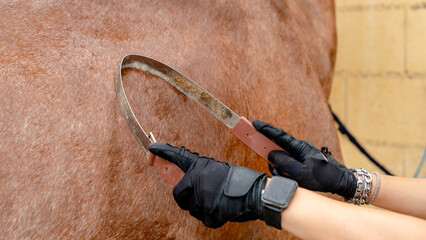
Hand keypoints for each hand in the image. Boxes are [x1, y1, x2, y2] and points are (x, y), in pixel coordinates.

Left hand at [148, 142, 267, 227]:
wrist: (258, 193)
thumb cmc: (242, 182)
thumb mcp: (220, 171)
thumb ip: (203, 177)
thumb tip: (191, 189)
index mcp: (202, 166)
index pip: (179, 156)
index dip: (164, 152)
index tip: (151, 149)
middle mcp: (199, 177)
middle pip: (178, 194)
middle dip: (185, 200)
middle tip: (199, 201)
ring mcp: (203, 193)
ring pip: (192, 210)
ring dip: (204, 211)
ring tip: (221, 202)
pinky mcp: (210, 209)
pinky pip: (206, 220)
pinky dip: (216, 220)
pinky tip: (226, 211)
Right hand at [252, 120, 355, 198]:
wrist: (341, 181)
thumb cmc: (322, 177)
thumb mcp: (300, 172)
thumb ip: (283, 162)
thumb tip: (271, 154)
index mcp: (300, 147)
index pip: (279, 135)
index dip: (265, 129)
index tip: (254, 123)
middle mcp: (300, 148)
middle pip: (278, 147)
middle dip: (271, 154)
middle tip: (263, 156)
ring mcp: (301, 154)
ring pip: (283, 158)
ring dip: (280, 168)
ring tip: (286, 177)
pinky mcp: (303, 161)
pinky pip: (289, 164)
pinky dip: (286, 171)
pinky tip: (291, 178)